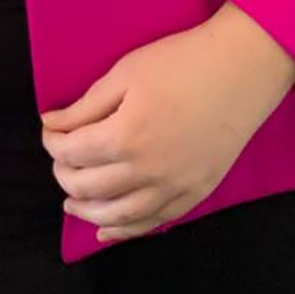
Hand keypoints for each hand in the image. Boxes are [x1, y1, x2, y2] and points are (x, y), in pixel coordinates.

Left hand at [40, 4, 294, 242]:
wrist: (243, 70)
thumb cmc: (182, 62)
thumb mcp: (125, 74)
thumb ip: (84, 106)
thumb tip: (50, 125)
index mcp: (125, 137)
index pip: (71, 152)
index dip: (53, 143)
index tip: (51, 130)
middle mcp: (147, 172)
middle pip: (88, 187)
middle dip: (65, 175)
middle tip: (61, 160)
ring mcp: (174, 188)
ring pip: (118, 216)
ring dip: (88, 212)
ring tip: (72, 202)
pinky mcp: (195, 193)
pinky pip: (154, 222)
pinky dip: (126, 231)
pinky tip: (107, 231)